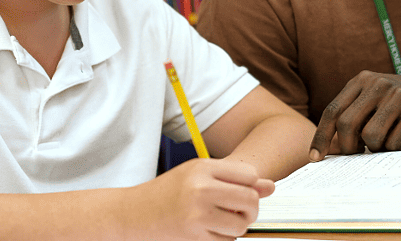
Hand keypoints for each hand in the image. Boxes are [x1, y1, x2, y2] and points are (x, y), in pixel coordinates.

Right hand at [136, 158, 274, 239]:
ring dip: (235, 228)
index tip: (239, 194)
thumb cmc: (165, 194)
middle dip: (249, 211)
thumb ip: (233, 179)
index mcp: (202, 167)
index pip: (250, 176)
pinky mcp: (193, 236)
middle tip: (236, 213)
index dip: (251, 187)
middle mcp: (201, 188)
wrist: (130, 214)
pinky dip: (222, 239)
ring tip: (218, 222)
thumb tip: (270, 186)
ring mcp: (197, 213)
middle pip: (250, 200)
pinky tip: (205, 232)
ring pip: (241, 225)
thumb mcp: (196, 176)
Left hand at [309, 70, 400, 159]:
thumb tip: (331, 148)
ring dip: (376, 148)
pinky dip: (396, 149)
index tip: (315, 157)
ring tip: (389, 140)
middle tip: (357, 155)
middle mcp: (378, 83)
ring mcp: (399, 95)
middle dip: (348, 148)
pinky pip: (394, 143)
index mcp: (362, 80)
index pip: (332, 110)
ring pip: (370, 136)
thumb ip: (355, 115)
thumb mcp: (376, 99)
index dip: (321, 136)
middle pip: (347, 125)